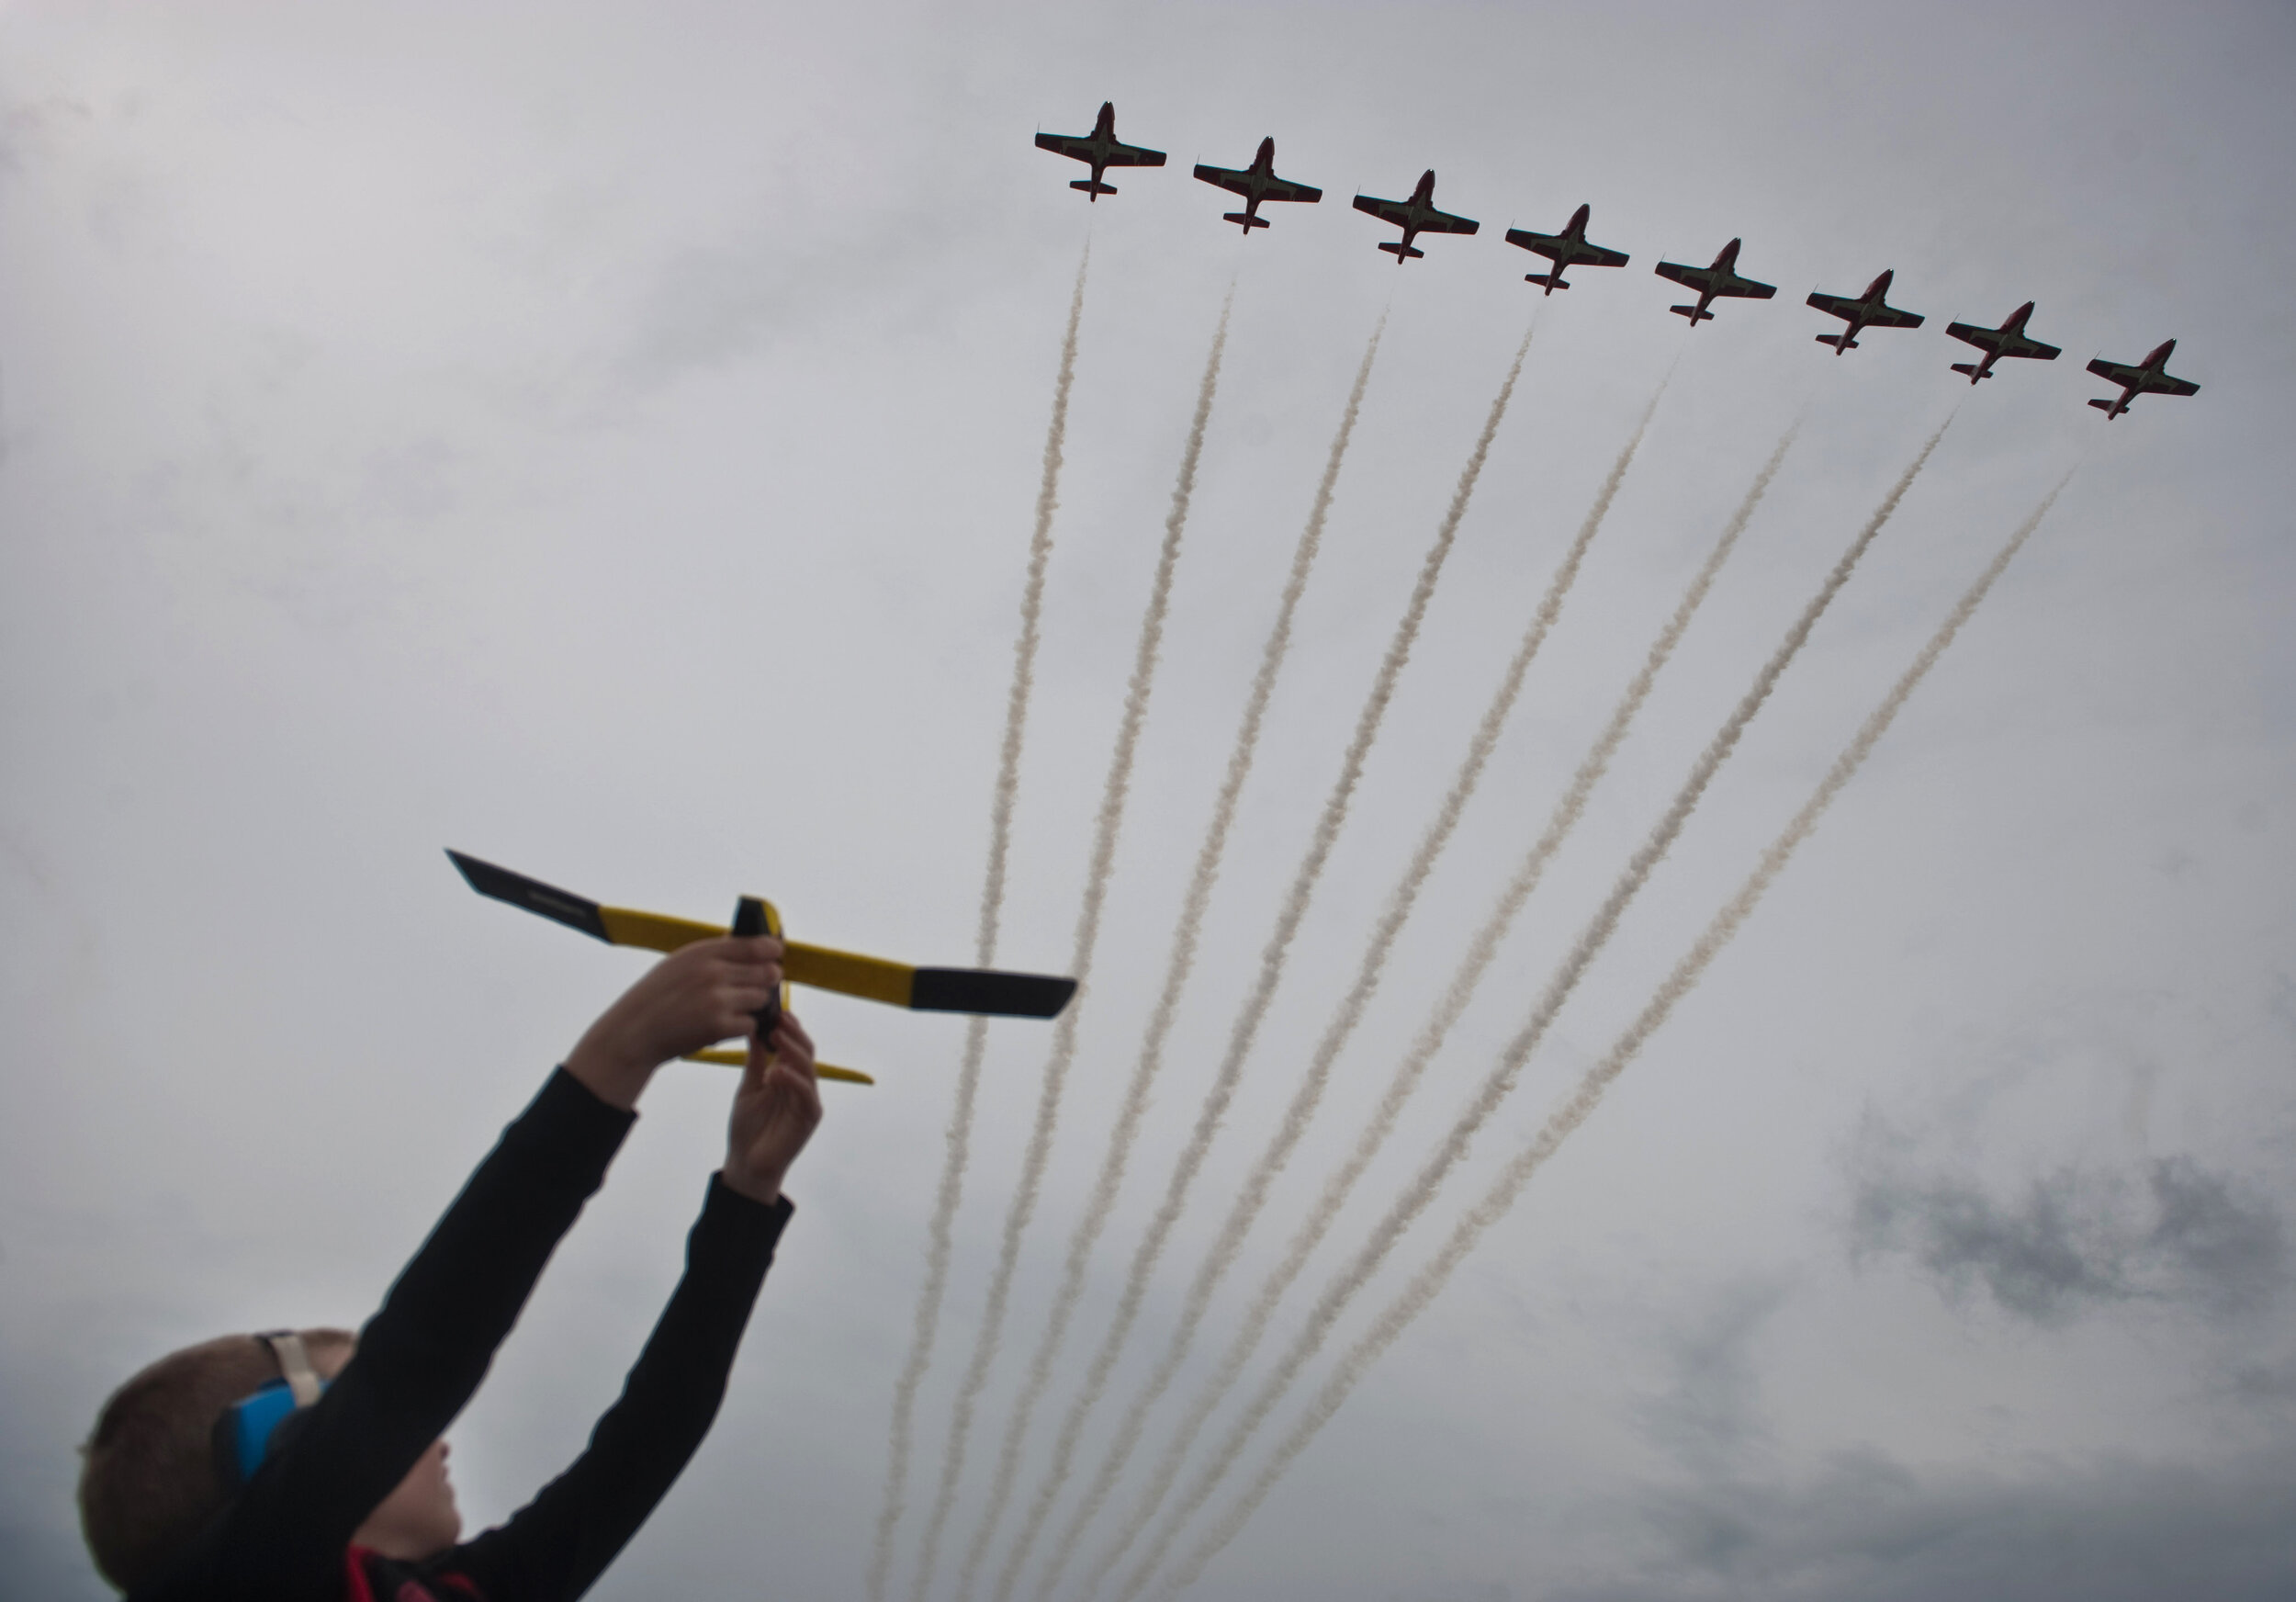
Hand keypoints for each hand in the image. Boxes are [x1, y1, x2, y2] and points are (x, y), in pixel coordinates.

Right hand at [564, 936, 782, 1110]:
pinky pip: (750, 1024)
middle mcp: (713, 973)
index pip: (756, 945)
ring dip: (753, 1005)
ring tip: (732, 1008)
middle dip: (766, 980)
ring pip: (761, 999)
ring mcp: (717, 1000)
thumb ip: (713, 953)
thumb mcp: (679, 963)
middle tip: (755, 987)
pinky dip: (742, 1027)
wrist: (633, 1032)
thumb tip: (748, 943)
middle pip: (767, 972)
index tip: (775, 955)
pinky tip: (725, 1025)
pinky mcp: (719, 1027)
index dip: (772, 950)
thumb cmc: (656, 996)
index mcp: (703, 953)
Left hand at [720, 1011, 822, 1205]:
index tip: (774, 1011)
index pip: (793, 1044)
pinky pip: (806, 1092)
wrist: (746, 1163)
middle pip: (805, 1051)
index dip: (787, 1027)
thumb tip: (754, 1028)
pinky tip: (775, 1072)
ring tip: (776, 1037)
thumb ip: (755, 1061)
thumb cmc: (747, 1127)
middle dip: (793, 1033)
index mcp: (788, 1075)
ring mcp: (808, 1100)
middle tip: (778, 1018)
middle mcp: (801, 1084)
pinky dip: (792, 1079)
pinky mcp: (810, 1117)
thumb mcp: (747, 1087)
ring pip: (808, 1067)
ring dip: (793, 1050)